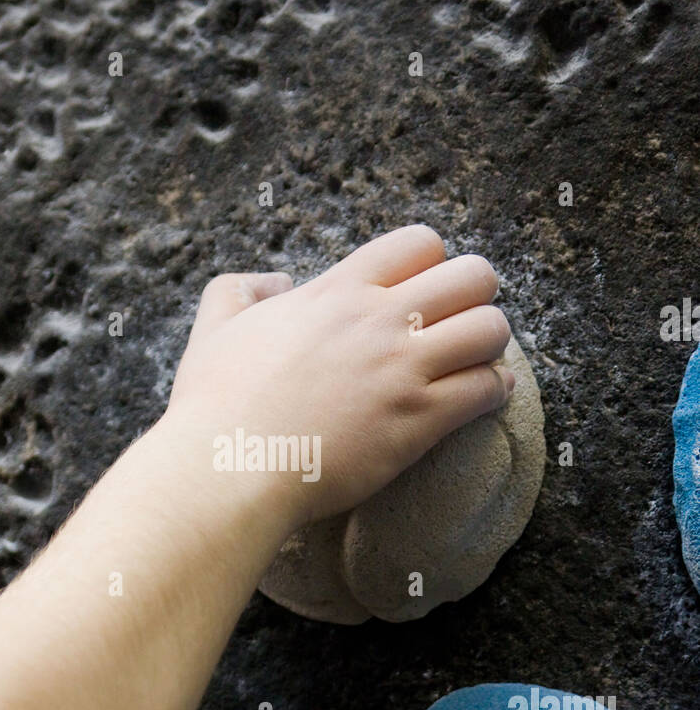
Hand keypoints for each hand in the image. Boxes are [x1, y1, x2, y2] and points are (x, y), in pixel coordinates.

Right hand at [165, 224, 512, 529]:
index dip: (430, 264)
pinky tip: (482, 398)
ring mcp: (402, 370)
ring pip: (490, 329)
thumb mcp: (214, 326)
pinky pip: (486, 389)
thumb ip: (240, 288)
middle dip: (474, 296)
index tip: (421, 293)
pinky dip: (494, 390)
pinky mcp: (418, 420)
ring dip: (489, 343)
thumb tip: (277, 282)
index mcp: (336, 292)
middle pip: (472, 276)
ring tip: (474, 362)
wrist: (229, 467)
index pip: (419, 243)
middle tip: (459, 324)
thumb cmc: (216, 404)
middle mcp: (379, 320)